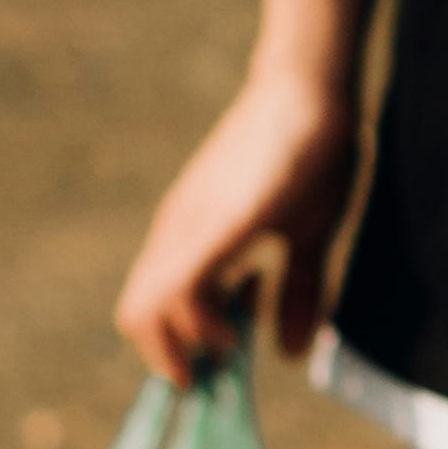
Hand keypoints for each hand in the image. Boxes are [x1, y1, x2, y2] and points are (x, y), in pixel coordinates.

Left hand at [115, 62, 361, 386]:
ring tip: (237, 338)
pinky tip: (240, 323)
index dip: (176, 346)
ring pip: (147, 309)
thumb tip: (291, 352)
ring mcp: (192, 227)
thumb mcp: (308, 235)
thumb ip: (298, 292)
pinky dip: (201, 323)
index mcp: (191, 236)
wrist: (310, 87)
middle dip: (176, 357)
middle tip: (227, 361)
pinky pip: (181, 286)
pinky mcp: (218, 222)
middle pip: (137, 318)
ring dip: (186, 344)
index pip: (149, 309)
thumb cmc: (309, 154)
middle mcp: (178, 233)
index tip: (224, 356)